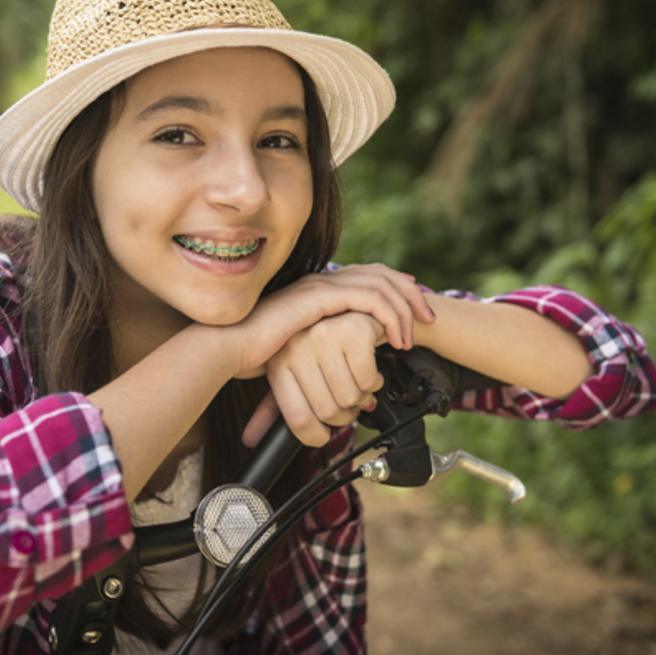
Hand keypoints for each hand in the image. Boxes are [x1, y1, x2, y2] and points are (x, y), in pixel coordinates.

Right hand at [228, 263, 434, 380]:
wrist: (227, 349)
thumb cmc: (250, 356)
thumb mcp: (294, 355)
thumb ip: (317, 357)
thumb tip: (340, 380)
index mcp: (315, 291)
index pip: (366, 278)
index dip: (394, 289)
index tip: (412, 312)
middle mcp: (320, 282)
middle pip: (380, 274)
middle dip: (410, 295)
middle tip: (428, 319)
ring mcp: (321, 286)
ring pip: (381, 284)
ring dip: (405, 307)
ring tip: (413, 335)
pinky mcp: (321, 296)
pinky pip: (370, 297)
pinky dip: (390, 315)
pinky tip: (395, 337)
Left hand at [244, 311, 384, 446]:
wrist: (354, 308)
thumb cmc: (324, 344)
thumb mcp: (293, 372)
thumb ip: (272, 407)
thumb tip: (252, 439)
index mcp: (278, 361)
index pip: (298, 419)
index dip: (315, 436)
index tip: (323, 435)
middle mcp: (297, 347)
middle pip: (327, 412)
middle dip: (345, 415)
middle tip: (347, 401)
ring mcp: (324, 336)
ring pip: (351, 398)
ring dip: (362, 397)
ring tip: (355, 380)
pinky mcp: (353, 331)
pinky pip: (369, 381)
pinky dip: (375, 381)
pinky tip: (367, 367)